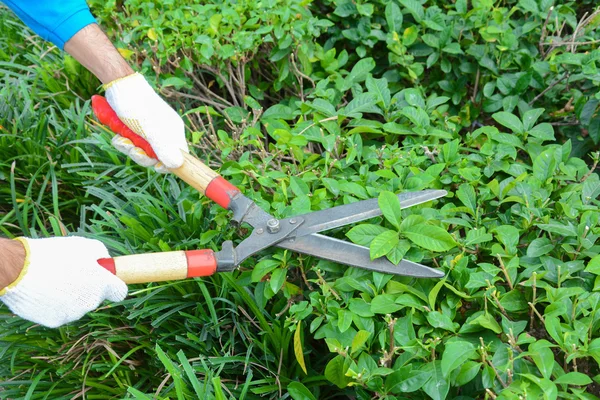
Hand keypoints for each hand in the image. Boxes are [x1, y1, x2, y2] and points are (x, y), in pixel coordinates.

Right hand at [0, 237, 126, 327]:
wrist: (21, 271)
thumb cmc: (55, 255)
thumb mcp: (85, 246)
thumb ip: (101, 255)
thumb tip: (104, 262)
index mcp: (103, 284)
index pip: (120, 292)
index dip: (113, 285)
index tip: (106, 280)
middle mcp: (92, 302)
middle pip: (96, 297)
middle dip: (88, 287)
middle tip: (70, 274)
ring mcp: (74, 314)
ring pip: (77, 305)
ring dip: (70, 296)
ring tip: (52, 281)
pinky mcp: (56, 321)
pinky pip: (60, 312)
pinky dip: (54, 305)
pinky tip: (44, 292)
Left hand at [104, 73, 188, 172]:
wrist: (119, 86)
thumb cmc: (138, 107)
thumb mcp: (152, 131)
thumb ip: (164, 149)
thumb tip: (177, 165)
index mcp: (173, 132)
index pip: (177, 157)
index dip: (167, 165)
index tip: (156, 166)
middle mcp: (164, 133)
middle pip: (156, 156)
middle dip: (142, 156)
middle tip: (132, 148)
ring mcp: (149, 130)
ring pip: (141, 150)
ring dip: (129, 147)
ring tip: (121, 138)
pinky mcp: (135, 127)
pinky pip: (131, 142)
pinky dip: (123, 140)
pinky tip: (118, 134)